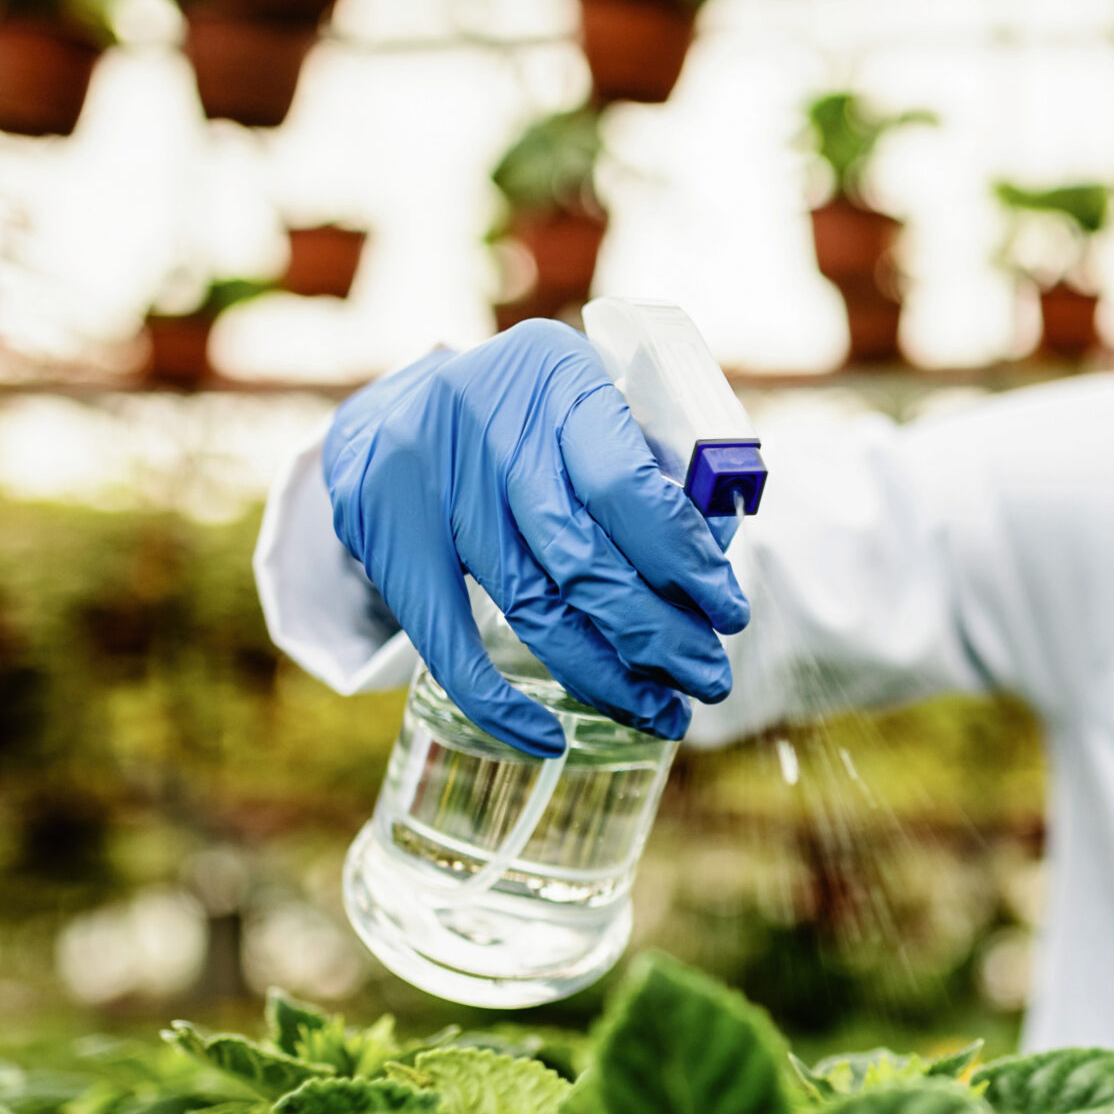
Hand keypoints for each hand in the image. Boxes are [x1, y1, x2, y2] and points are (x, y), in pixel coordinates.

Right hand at [323, 320, 749, 755]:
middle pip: (584, 558)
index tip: (729, 614)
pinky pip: (444, 639)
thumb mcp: (590, 407)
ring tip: (662, 713)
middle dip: (659, 634)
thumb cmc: (528, 417)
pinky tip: (550, 738)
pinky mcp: (384, 531)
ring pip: (530, 606)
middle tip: (710, 681)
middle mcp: (486, 421)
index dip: (685, 563)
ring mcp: (425, 477)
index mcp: (557, 376)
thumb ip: (650, 468)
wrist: (396, 406)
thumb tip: (712, 570)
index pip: (629, 488)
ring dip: (604, 673)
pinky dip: (497, 701)